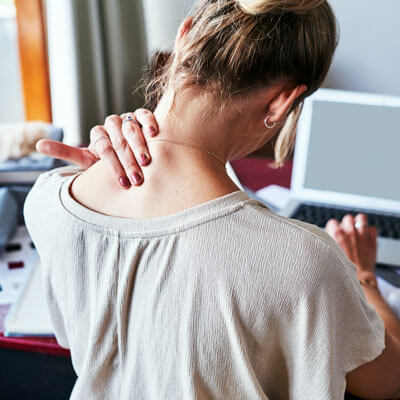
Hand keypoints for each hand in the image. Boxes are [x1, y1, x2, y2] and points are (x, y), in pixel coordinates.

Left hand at [36, 109, 158, 187]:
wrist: (129, 157)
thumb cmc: (106, 163)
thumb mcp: (85, 160)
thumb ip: (65, 152)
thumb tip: (38, 145)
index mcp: (97, 135)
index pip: (103, 148)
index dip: (112, 166)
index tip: (122, 182)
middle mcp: (111, 125)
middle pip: (118, 140)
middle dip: (128, 161)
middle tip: (136, 179)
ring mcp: (126, 119)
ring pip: (130, 128)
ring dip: (139, 145)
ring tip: (146, 161)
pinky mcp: (140, 116)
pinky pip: (144, 115)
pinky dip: (149, 122)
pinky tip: (154, 134)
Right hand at [325, 214, 377, 274]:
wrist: (357, 279)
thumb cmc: (341, 269)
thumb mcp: (329, 253)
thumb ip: (329, 242)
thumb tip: (328, 238)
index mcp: (336, 234)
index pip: (333, 222)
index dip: (333, 228)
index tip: (334, 233)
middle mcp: (349, 232)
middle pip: (347, 218)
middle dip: (346, 224)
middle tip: (346, 232)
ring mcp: (362, 236)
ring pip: (361, 218)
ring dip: (358, 222)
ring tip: (357, 228)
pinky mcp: (372, 241)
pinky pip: (372, 229)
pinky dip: (369, 231)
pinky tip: (366, 237)